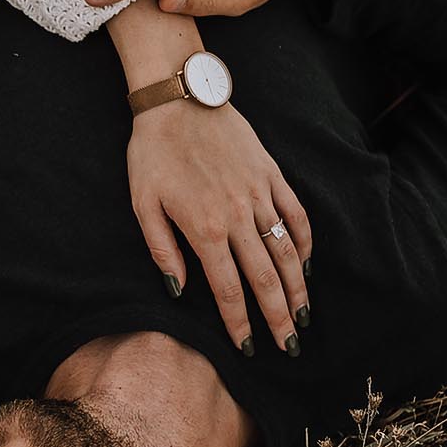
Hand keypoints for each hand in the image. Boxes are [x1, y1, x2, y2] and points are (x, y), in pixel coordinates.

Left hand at [128, 100, 312, 355]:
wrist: (179, 99)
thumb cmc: (153, 153)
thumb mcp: (143, 204)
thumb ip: (162, 251)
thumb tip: (179, 291)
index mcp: (204, 229)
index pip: (228, 290)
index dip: (240, 324)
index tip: (249, 348)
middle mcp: (237, 216)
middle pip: (265, 279)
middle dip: (278, 318)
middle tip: (289, 346)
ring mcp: (259, 195)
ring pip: (285, 252)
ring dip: (296, 289)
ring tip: (303, 316)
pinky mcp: (272, 175)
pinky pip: (296, 215)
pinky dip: (304, 244)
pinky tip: (304, 266)